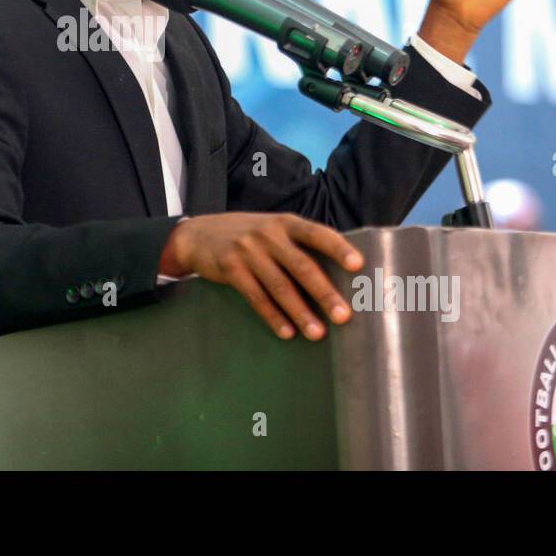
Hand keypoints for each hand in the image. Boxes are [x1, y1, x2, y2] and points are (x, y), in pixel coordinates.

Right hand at [159, 212, 362, 339]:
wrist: (197, 234)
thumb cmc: (246, 234)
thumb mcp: (271, 228)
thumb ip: (297, 244)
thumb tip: (338, 273)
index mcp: (285, 223)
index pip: (317, 233)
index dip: (338, 248)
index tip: (358, 266)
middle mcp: (268, 234)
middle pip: (301, 266)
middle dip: (324, 293)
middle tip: (344, 316)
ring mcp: (248, 251)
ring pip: (280, 286)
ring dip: (300, 312)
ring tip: (317, 333)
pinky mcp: (230, 268)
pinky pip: (256, 297)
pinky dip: (273, 317)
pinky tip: (287, 332)